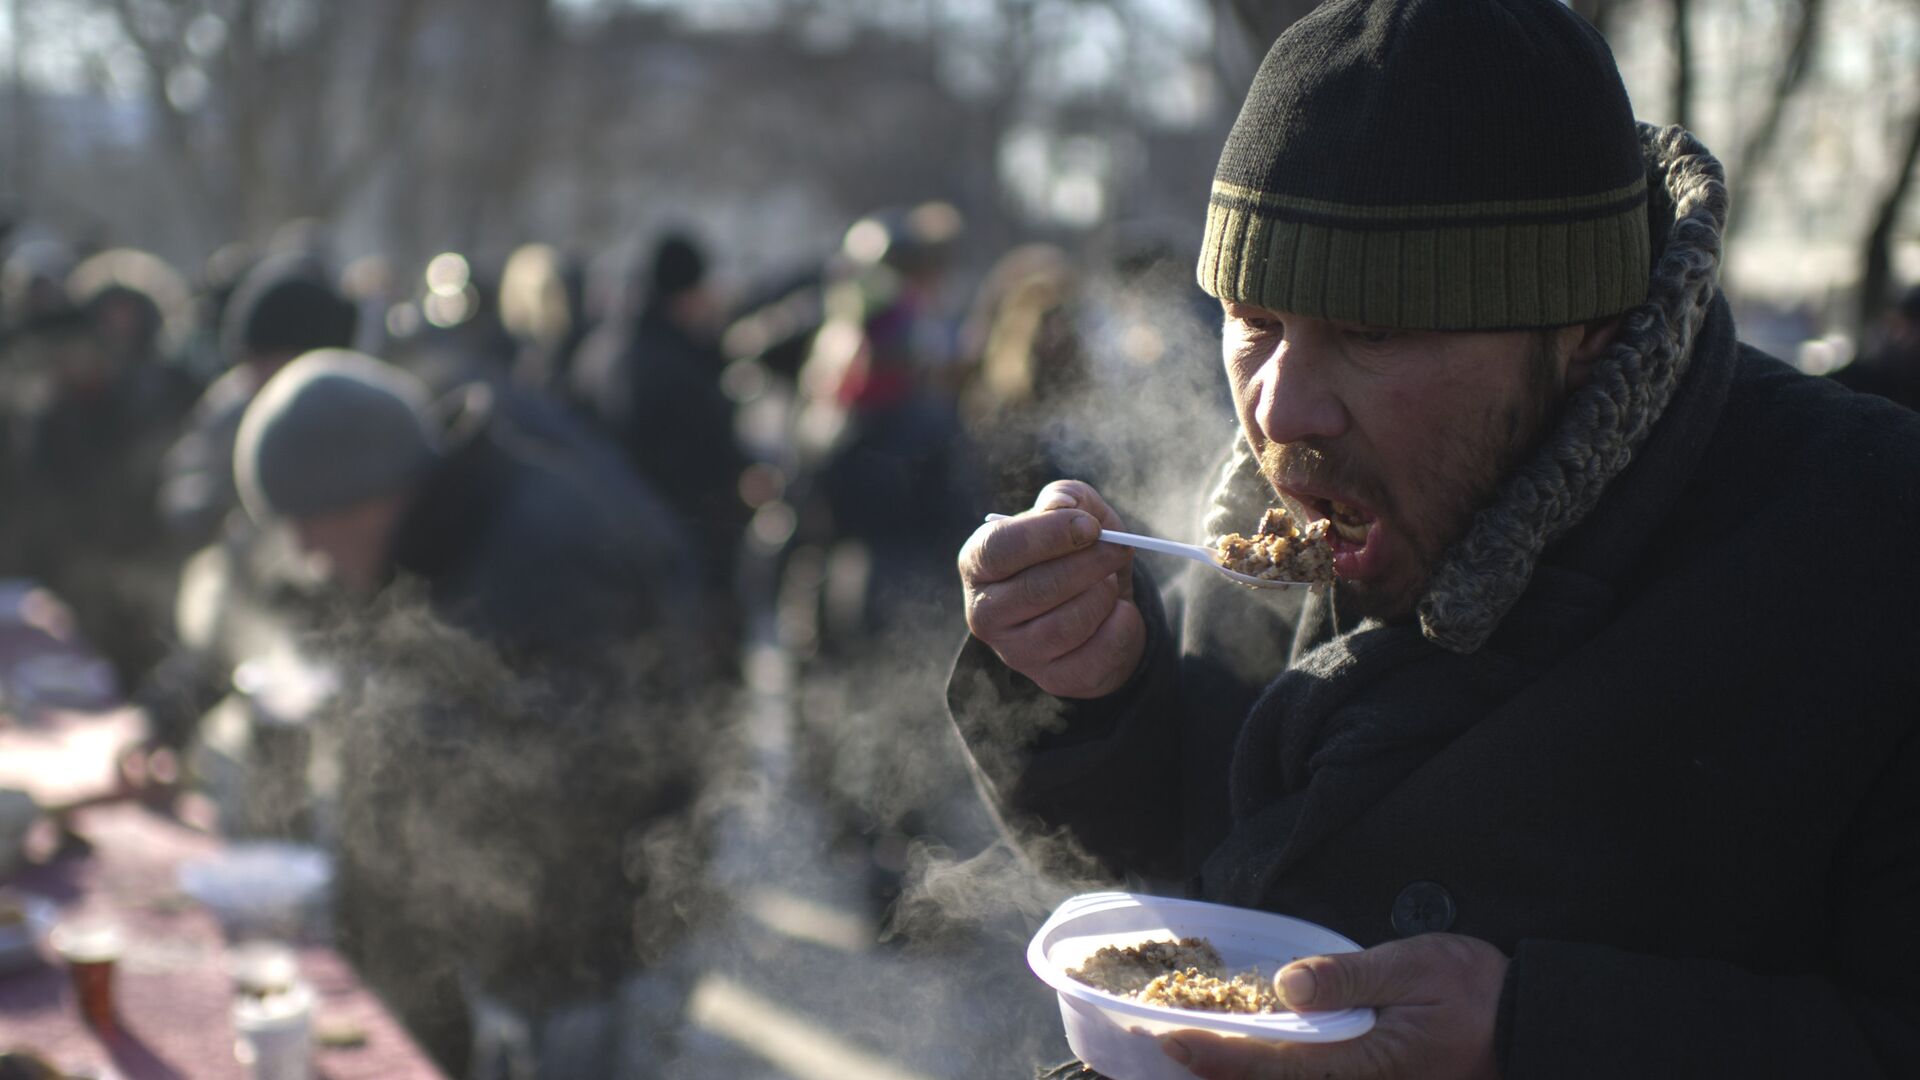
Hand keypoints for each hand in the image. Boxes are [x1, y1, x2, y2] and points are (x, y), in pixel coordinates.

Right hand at [958, 480, 1143, 698]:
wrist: (1102, 607)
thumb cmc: (1078, 553)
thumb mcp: (1077, 514)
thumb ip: (1068, 498)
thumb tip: (1063, 505)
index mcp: (978, 563)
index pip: (999, 549)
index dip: (1048, 535)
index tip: (1090, 527)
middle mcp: (985, 612)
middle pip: (1037, 588)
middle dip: (1088, 564)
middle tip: (1117, 550)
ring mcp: (1015, 652)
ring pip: (1067, 624)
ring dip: (1103, 596)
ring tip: (1109, 583)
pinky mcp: (1051, 679)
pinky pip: (1096, 654)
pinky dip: (1120, 627)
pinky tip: (1118, 613)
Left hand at [1161, 933, 1507, 1079]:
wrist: (1532, 1029)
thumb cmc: (1478, 994)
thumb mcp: (1416, 967)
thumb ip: (1351, 977)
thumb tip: (1288, 983)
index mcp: (1365, 1067)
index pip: (1273, 1067)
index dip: (1215, 1056)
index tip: (1167, 1039)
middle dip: (1209, 1074)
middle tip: (1152, 1049)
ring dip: (1232, 1075)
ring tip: (1181, 1053)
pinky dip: (1267, 1072)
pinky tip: (1241, 1056)